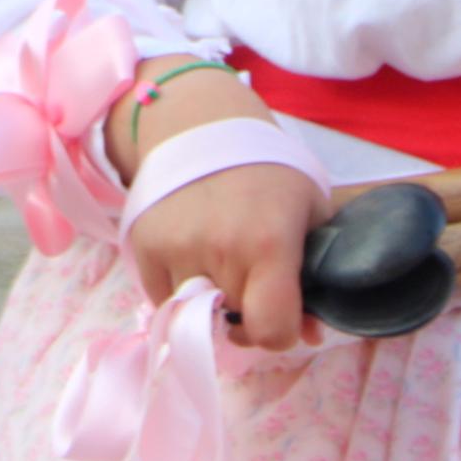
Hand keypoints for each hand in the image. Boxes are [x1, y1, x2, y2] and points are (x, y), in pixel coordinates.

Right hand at [107, 61, 321, 351]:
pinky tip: (194, 251)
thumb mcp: (311, 210)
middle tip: (252, 273)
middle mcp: (218, 251)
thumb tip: (309, 334)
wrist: (201, 126)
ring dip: (211, 299)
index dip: (281, 331)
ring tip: (221, 258)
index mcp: (268, 243)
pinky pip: (164, 300)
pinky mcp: (142, 248)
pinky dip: (180, 289)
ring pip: (197, 315)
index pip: (271, 330)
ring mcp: (174, 250)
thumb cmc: (269, 172)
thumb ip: (318, 272)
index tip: (282, 312)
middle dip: (247, 310)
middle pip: (235, 324)